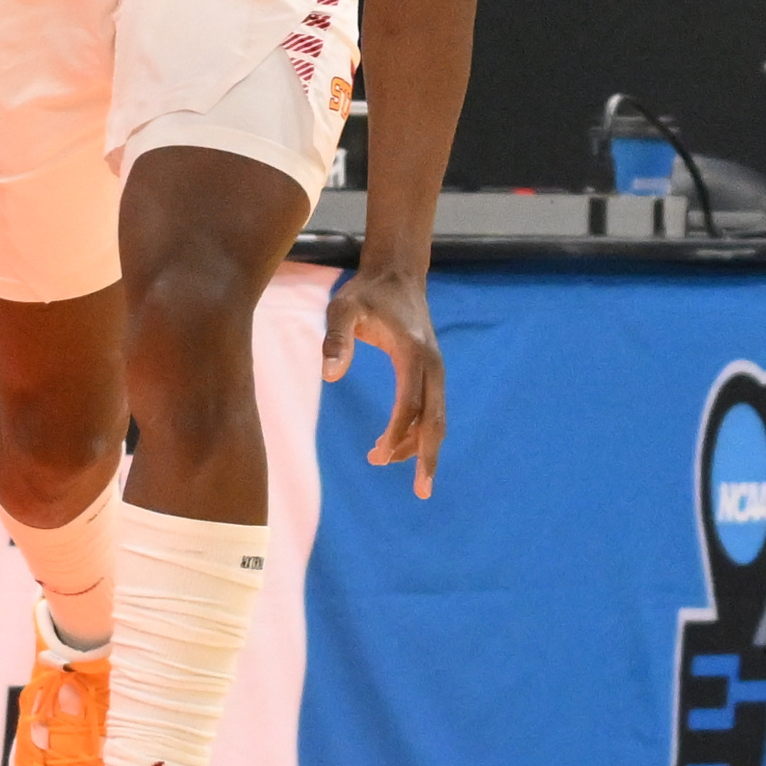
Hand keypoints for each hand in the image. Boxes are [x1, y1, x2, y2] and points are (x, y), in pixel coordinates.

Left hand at [326, 263, 449, 498]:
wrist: (397, 273)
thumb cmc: (366, 293)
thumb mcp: (342, 309)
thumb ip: (335, 339)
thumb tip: (329, 376)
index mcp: (414, 354)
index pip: (410, 405)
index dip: (397, 433)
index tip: (377, 455)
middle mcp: (432, 364)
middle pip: (436, 420)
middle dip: (427, 457)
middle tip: (421, 492)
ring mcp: (436, 368)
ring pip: (435, 419)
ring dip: (418, 447)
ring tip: (385, 464)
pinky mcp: (431, 370)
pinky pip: (431, 409)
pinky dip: (418, 431)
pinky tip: (395, 445)